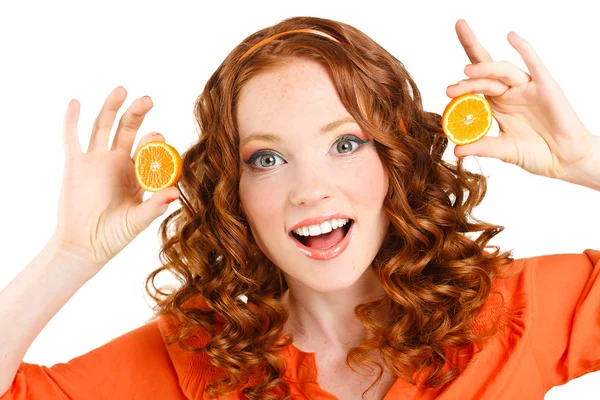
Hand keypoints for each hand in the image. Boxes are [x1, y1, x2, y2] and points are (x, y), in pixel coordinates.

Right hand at [52, 87, 179, 269]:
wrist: (84, 246)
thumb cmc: (115, 236)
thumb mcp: (137, 221)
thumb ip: (155, 206)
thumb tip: (176, 192)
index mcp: (138, 173)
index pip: (150, 150)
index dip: (156, 145)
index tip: (160, 142)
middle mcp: (119, 162)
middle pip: (129, 130)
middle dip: (137, 114)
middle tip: (147, 99)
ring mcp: (96, 161)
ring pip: (103, 127)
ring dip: (111, 108)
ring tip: (122, 89)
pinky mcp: (75, 165)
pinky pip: (72, 138)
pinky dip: (72, 120)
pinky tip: (76, 102)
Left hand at [447, 19, 599, 186]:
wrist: (564, 158)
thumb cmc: (535, 152)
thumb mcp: (504, 150)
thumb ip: (482, 147)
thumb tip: (456, 150)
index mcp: (494, 105)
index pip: (472, 88)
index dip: (460, 87)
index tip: (447, 93)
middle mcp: (507, 92)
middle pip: (484, 70)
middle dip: (468, 65)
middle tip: (450, 80)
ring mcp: (525, 87)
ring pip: (502, 72)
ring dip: (485, 69)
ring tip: (467, 71)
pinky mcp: (545, 86)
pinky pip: (534, 64)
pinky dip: (524, 49)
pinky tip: (511, 37)